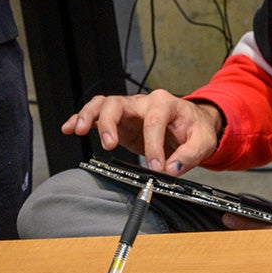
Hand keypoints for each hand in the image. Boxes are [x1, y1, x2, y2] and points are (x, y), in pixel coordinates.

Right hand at [61, 91, 223, 176]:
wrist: (192, 123)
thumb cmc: (195, 129)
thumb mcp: (202, 142)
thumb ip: (188, 156)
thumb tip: (171, 169)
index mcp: (164, 104)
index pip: (153, 121)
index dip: (153, 145)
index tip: (156, 166)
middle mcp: (142, 103)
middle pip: (117, 103)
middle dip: (109, 123)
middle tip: (109, 145)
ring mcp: (129, 111)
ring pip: (102, 104)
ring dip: (89, 116)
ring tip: (79, 131)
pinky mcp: (120, 121)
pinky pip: (96, 115)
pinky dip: (80, 119)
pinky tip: (69, 128)